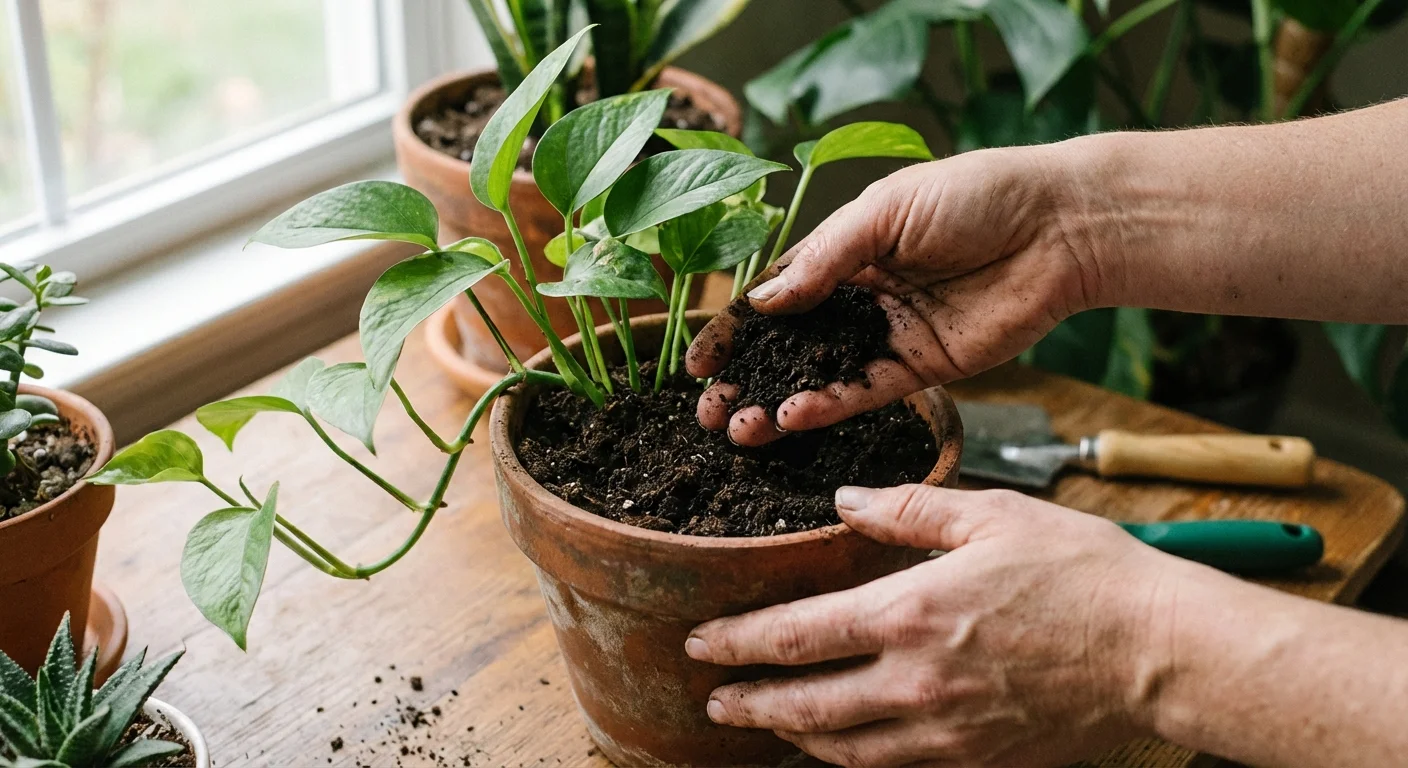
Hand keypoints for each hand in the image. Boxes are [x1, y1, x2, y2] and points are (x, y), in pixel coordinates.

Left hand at [686, 484, 1190, 767]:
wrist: (1161, 652)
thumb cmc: (1084, 573)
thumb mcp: (993, 516)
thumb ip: (909, 509)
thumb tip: (847, 501)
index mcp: (908, 614)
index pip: (793, 636)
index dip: (737, 641)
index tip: (701, 640)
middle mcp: (913, 683)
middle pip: (802, 705)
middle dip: (746, 702)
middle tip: (712, 698)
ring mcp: (944, 731)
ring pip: (842, 749)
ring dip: (792, 736)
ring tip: (765, 723)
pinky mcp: (977, 759)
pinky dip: (852, 758)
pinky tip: (842, 746)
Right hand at [687, 147, 1103, 445]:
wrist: (1059, 226)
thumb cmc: (975, 195)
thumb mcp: (884, 212)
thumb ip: (823, 260)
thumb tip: (761, 303)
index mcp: (845, 251)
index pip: (775, 296)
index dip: (735, 329)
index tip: (697, 362)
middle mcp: (861, 296)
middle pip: (789, 346)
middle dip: (745, 379)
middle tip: (706, 413)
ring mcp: (890, 334)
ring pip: (820, 377)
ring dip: (777, 404)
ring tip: (738, 430)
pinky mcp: (924, 367)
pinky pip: (867, 392)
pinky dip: (828, 407)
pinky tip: (792, 419)